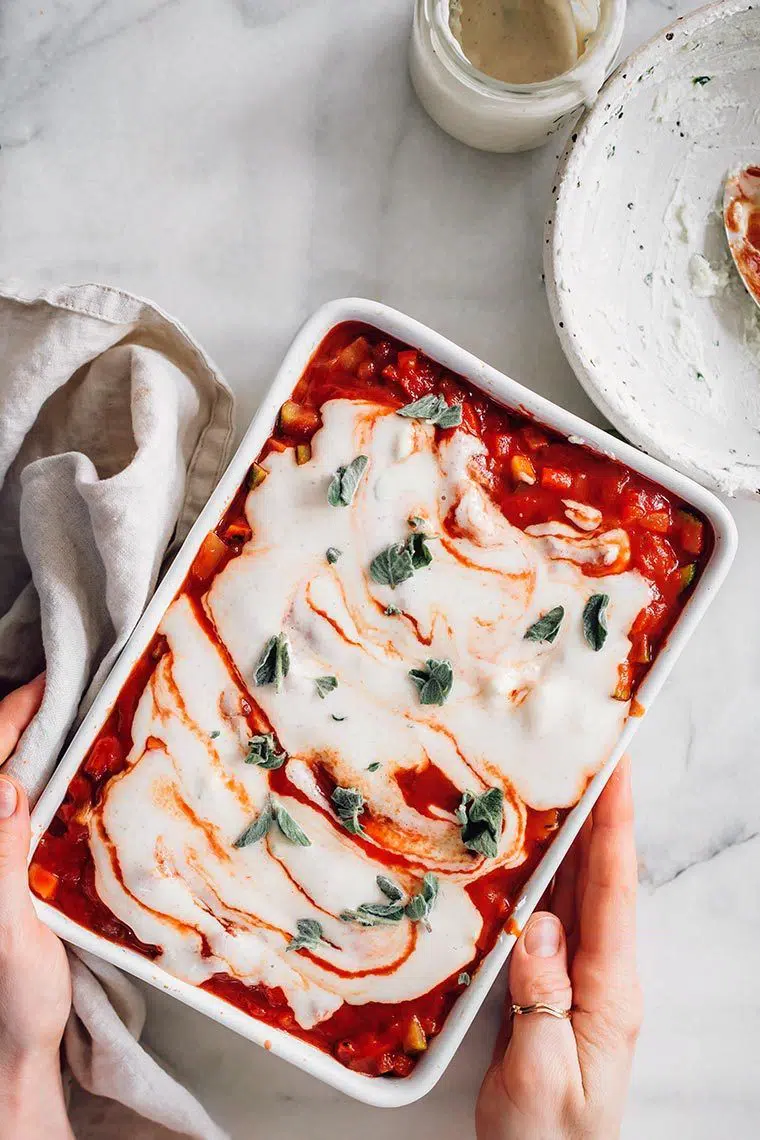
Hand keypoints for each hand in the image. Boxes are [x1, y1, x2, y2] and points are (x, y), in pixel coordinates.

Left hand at [0, 675, 73, 1139]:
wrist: (17, 1051)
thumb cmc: (14, 1000)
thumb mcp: (9, 933)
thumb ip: (0, 862)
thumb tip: (5, 787)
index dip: (12, 719)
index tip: (49, 683)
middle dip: (25, 719)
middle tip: (70, 683)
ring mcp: (1, 859)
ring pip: (12, 785)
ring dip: (37, 746)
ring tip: (79, 712)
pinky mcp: (17, 874)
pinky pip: (29, 812)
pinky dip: (50, 780)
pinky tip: (81, 768)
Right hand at [477, 757, 641, 1139]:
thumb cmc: (547, 1139)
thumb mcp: (543, 1076)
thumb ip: (544, 1001)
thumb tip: (537, 927)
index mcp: (609, 988)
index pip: (614, 890)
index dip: (614, 825)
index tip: (617, 769)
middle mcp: (601, 973)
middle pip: (601, 877)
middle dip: (598, 813)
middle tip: (585, 756)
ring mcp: (578, 978)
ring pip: (575, 891)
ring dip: (571, 837)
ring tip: (556, 785)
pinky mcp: (552, 987)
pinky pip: (550, 917)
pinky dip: (543, 875)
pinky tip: (526, 852)